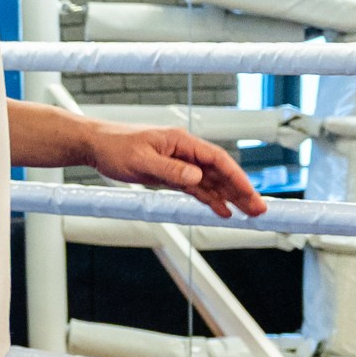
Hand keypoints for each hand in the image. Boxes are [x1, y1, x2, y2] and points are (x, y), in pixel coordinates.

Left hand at [84, 122, 266, 216]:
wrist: (96, 145)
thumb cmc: (115, 147)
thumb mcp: (141, 160)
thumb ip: (170, 170)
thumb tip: (197, 177)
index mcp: (181, 142)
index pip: (217, 159)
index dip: (237, 177)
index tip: (250, 193)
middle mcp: (185, 152)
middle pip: (220, 172)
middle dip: (241, 190)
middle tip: (259, 210)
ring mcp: (180, 163)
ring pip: (211, 182)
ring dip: (230, 197)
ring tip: (248, 214)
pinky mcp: (171, 174)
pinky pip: (196, 188)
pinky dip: (210, 199)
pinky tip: (223, 211)